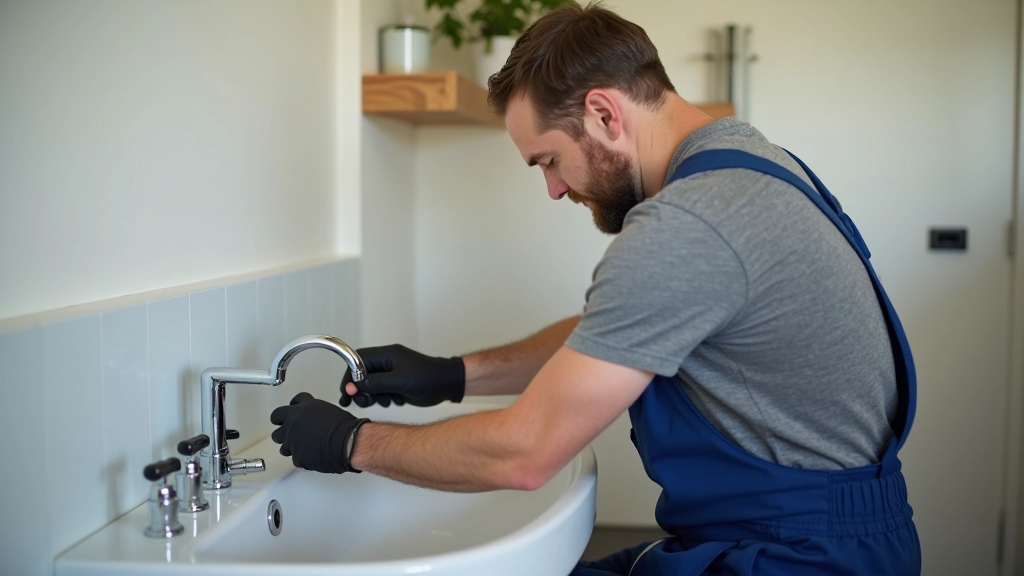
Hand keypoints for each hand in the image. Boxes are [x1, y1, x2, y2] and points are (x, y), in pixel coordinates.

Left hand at [270, 392, 368, 473]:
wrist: (349, 442)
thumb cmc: (343, 426)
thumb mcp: (326, 410)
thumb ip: (311, 414)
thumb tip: (310, 419)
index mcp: (301, 410)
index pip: (281, 411)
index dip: (286, 416)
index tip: (289, 418)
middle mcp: (293, 424)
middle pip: (277, 430)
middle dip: (284, 431)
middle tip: (294, 434)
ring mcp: (293, 442)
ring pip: (283, 446)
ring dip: (292, 447)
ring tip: (306, 448)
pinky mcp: (298, 458)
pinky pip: (296, 459)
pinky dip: (304, 459)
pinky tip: (315, 456)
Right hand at [341, 344, 464, 407]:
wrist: (448, 385)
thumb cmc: (430, 378)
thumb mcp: (401, 382)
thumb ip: (377, 382)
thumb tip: (355, 384)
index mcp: (387, 355)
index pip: (358, 360)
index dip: (350, 375)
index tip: (348, 391)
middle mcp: (386, 362)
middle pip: (361, 374)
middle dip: (360, 389)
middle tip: (363, 401)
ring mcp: (391, 374)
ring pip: (370, 385)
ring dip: (373, 396)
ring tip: (386, 401)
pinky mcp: (395, 384)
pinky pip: (380, 392)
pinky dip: (383, 399)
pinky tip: (395, 401)